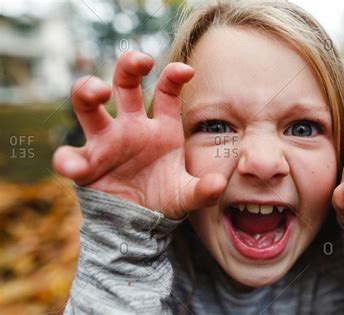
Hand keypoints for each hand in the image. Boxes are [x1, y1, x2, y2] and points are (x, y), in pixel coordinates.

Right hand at [53, 51, 225, 218]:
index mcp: (161, 128)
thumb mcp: (186, 195)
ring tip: (99, 92)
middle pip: (124, 83)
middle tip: (141, 61)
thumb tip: (219, 184)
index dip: (173, 76)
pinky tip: (76, 169)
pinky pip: (69, 156)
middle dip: (129, 66)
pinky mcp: (86, 164)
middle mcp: (131, 127)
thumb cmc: (164, 199)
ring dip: (88, 90)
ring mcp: (105, 142)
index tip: (186, 70)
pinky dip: (68, 161)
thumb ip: (203, 190)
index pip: (166, 91)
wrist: (139, 223)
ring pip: (88, 104)